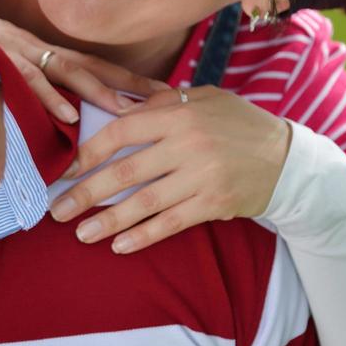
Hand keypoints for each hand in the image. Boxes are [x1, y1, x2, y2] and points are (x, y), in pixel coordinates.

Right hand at [0, 0, 164, 122]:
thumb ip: (24, 84)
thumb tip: (52, 117)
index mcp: (42, 50)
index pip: (94, 64)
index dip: (129, 79)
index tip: (164, 95)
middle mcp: (38, 46)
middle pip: (93, 66)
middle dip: (130, 84)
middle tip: (167, 103)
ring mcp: (18, 47)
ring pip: (66, 69)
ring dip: (98, 91)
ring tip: (127, 112)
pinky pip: (25, 76)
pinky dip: (47, 97)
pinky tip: (67, 116)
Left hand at [47, 86, 291, 252]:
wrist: (288, 159)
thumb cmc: (238, 124)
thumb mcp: (205, 99)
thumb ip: (163, 102)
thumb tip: (118, 105)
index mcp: (180, 114)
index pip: (122, 130)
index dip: (89, 150)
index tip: (65, 169)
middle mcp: (188, 144)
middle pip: (125, 171)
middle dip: (86, 192)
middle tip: (57, 209)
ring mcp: (202, 176)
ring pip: (145, 202)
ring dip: (109, 221)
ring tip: (81, 234)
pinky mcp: (214, 204)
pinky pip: (171, 223)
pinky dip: (144, 236)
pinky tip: (120, 246)